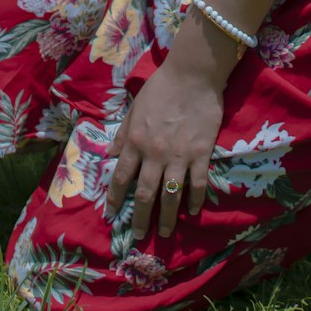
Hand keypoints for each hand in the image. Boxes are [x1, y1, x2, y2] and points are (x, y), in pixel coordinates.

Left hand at [105, 61, 223, 239]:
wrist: (193, 74)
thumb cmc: (161, 87)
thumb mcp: (134, 108)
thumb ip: (123, 133)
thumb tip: (110, 154)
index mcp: (136, 141)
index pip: (121, 177)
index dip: (116, 198)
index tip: (112, 215)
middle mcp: (154, 153)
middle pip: (145, 194)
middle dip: (140, 218)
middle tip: (139, 236)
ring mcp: (178, 156)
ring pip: (170, 195)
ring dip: (166, 217)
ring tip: (164, 233)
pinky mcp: (200, 154)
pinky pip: (197, 184)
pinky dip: (195, 200)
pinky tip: (193, 212)